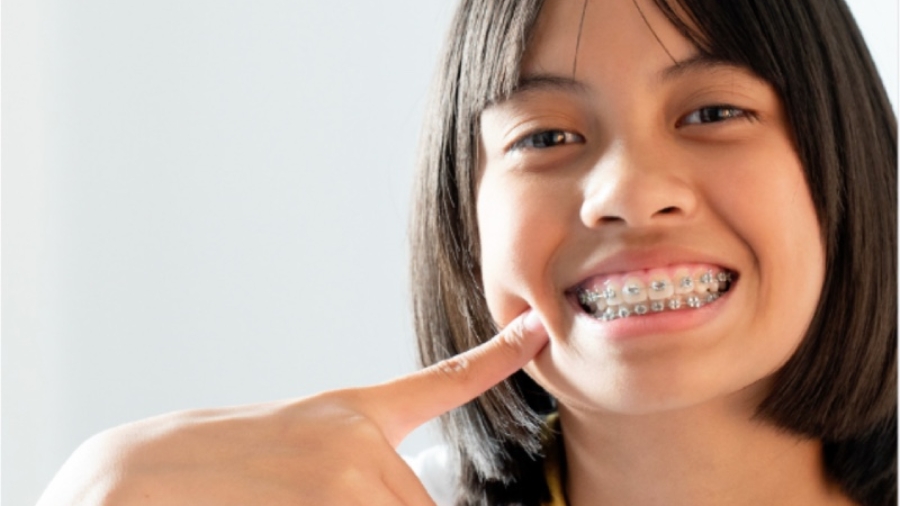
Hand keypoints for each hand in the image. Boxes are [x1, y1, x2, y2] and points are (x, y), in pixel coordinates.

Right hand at [37, 311, 547, 504]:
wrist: (132, 475)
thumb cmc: (211, 465)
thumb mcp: (290, 447)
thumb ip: (355, 464)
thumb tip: (398, 489)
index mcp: (351, 412)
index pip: (440, 382)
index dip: (495, 358)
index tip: (534, 329)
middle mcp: (358, 440)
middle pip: (424, 503)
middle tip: (316, 494)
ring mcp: (346, 475)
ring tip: (292, 498)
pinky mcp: (329, 500)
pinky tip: (292, 500)